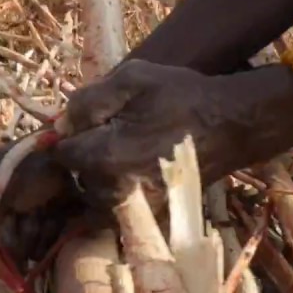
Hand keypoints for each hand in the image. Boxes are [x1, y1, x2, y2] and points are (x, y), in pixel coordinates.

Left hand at [52, 59, 292, 209]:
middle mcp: (115, 190)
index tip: (88, 123)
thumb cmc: (182, 97)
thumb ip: (88, 100)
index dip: (69, 135)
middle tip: (110, 134)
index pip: (61, 154)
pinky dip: (120, 192)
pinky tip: (137, 168)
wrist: (232, 125)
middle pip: (76, 178)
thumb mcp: (132, 79)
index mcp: (105, 157)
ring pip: (95, 196)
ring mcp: (135, 206)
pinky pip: (118, 208)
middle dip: (84, 157)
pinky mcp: (152, 213)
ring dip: (99, 177)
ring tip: (124, 151)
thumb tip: (60, 125)